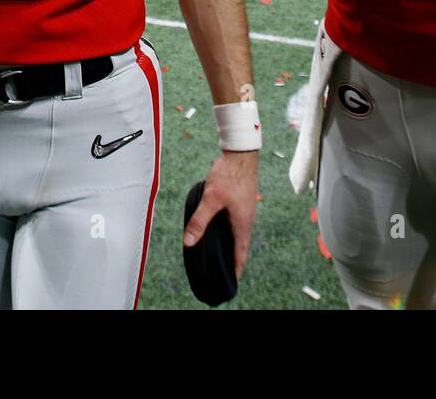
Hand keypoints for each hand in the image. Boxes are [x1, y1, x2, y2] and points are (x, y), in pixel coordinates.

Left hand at [183, 149, 258, 277]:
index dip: (236, 269)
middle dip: (231, 259)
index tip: (231, 282)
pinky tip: (217, 229)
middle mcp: (247, 220)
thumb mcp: (211, 198)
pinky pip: (235, 223)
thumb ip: (200, 221)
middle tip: (221, 271)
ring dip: (230, 244)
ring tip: (218, 253)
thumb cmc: (230, 175)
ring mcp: (245, 210)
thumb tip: (188, 242)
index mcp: (243, 224)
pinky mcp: (241, 202)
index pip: (241, 254)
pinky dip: (228, 231)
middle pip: (240, 246)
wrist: (241, 153)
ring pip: (237, 233)